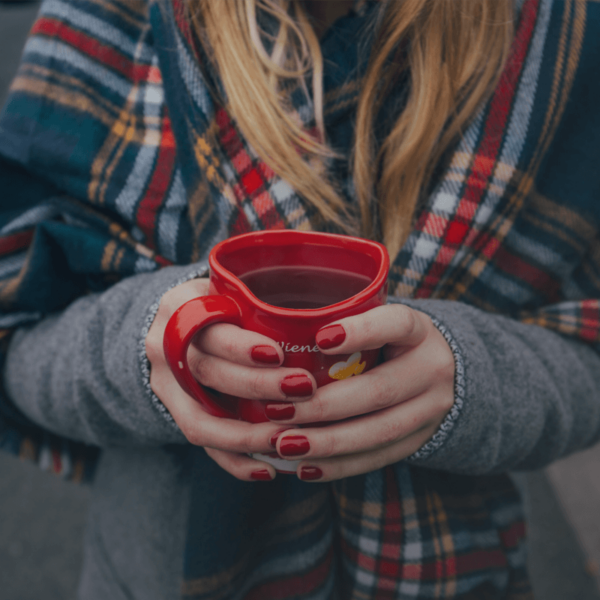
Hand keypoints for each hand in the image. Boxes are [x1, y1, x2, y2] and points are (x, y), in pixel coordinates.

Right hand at [145, 278, 314, 480]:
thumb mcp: (229, 289)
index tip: (278, 354)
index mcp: (180, 308)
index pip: (207, 328)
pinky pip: (201, 444)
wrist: (176, 325)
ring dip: (247, 435)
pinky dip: (234, 461)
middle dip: (257, 387)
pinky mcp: (174, 413)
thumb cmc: (220, 304)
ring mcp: (165, 385)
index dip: (240, 347)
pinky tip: (268, 469)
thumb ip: (258, 300)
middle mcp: (164, 347)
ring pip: (199, 420)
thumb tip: (328, 316)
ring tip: (289, 439)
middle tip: (303, 389)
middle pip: (207, 373)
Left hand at [267, 304, 454, 480]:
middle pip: (379, 390)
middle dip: (324, 406)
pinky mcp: (420, 440)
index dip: (361, 332)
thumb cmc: (390, 341)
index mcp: (419, 331)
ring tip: (285, 444)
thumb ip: (345, 322)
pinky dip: (340, 465)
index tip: (319, 338)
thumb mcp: (379, 321)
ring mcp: (431, 410)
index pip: (397, 324)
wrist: (443, 374)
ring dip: (328, 442)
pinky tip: (305, 467)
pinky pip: (379, 457)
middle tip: (278, 411)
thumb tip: (279, 331)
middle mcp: (432, 369)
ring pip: (379, 431)